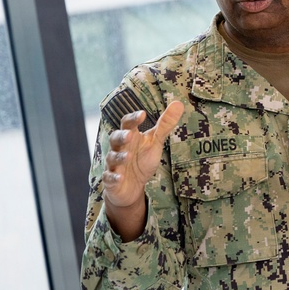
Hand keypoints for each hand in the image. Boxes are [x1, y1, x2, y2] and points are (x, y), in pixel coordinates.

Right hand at [102, 100, 183, 240]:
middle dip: (122, 136)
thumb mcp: (155, 141)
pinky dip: (113, 177)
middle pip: (115, 138)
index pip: (128, 124)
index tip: (142, 114)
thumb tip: (178, 103)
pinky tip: (119, 177)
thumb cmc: (143, 159)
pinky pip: (109, 178)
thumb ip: (165, 124)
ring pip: (112, 157)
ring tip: (128, 156)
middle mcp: (120, 148)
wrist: (132, 186)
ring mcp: (114, 164)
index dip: (133, 119)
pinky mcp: (112, 180)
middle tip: (130, 135)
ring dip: (119, 157)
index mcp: (130, 136)